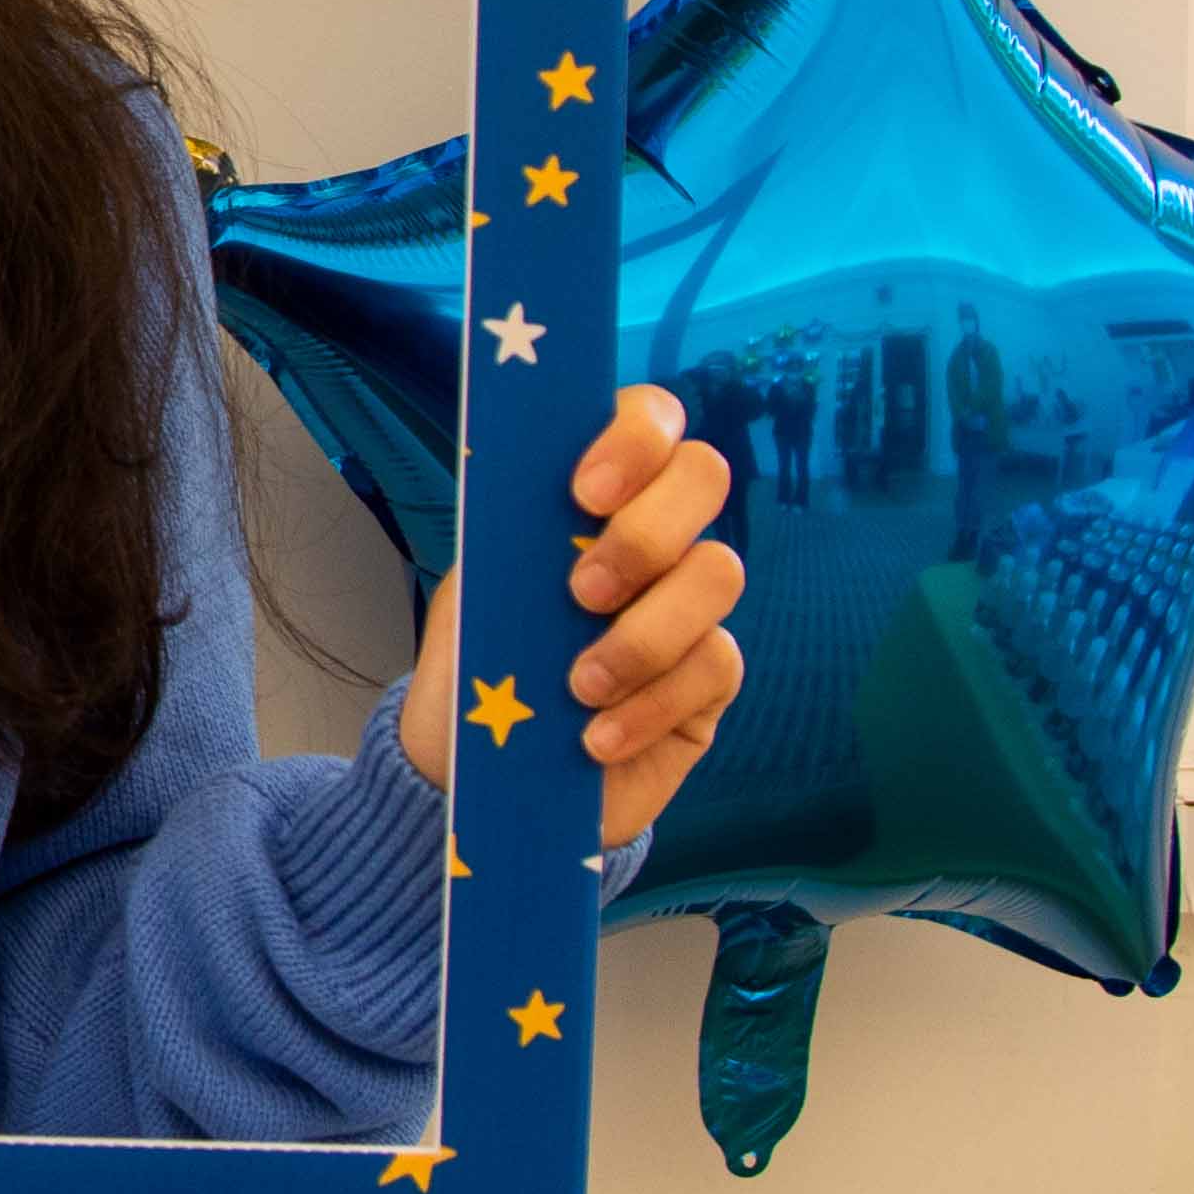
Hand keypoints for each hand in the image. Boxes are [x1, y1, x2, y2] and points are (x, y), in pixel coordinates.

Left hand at [395, 385, 745, 845]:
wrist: (473, 773)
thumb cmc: (475, 666)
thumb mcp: (475, 596)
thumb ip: (513, 543)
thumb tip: (549, 513)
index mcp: (592, 497)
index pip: (647, 420)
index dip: (632, 437)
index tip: (585, 491)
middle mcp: (654, 536)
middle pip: (703, 475)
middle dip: (646, 531)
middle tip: (581, 594)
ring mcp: (690, 606)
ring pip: (720, 572)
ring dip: (645, 631)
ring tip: (577, 686)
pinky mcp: (708, 684)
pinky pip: (715, 666)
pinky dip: (648, 705)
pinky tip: (595, 739)